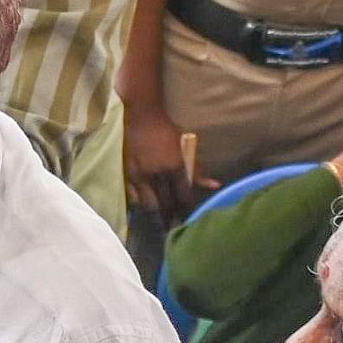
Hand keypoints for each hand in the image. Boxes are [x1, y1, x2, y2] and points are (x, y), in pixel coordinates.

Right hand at [124, 103, 203, 220]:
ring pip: (149, 205)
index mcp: (175, 167)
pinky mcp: (128, 176)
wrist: (141, 117)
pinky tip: (145, 210)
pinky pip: (134, 198)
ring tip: (160, 223)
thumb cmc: (165, 130)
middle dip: (171, 217)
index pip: (183, 196)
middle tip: (175, 226)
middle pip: (166, 205)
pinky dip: (141, 206)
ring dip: (156, 216)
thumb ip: (197, 170)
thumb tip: (214, 186)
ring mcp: (141, 177)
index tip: (189, 216)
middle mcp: (158, 175)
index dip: (187, 209)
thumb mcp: (185, 147)